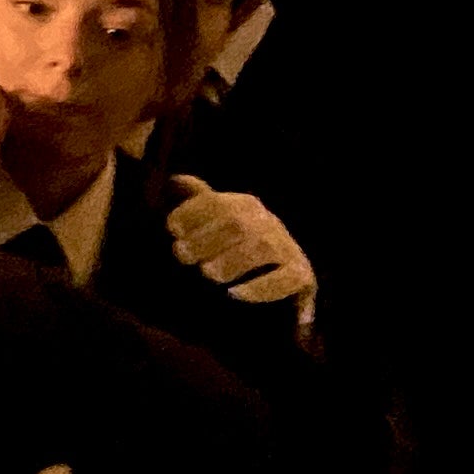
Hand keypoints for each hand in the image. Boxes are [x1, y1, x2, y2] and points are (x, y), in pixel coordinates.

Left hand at [165, 178, 314, 309]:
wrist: (287, 277)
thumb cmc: (239, 245)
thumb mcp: (221, 221)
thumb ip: (200, 201)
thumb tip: (175, 180)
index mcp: (246, 205)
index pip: (219, 203)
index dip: (192, 213)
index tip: (171, 229)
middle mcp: (269, 223)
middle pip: (238, 224)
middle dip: (205, 240)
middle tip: (182, 255)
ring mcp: (288, 249)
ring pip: (261, 248)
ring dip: (230, 261)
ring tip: (207, 273)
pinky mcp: (302, 276)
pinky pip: (286, 278)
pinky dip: (259, 287)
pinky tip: (235, 294)